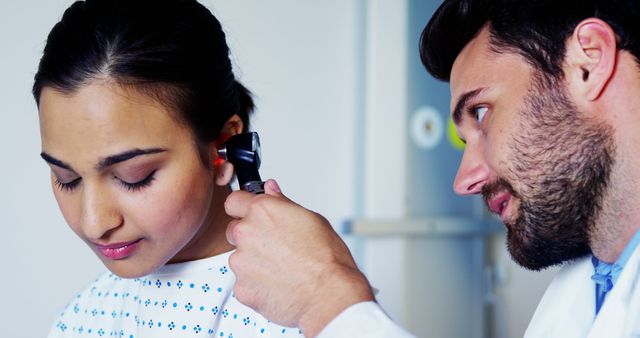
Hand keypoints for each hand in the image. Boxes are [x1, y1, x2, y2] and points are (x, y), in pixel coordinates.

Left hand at [225, 179, 374, 335]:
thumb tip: (271, 189)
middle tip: (274, 247)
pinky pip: (244, 282)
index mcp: (263, 211)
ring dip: (254, 262)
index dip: (243, 207)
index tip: (249, 214)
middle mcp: (246, 233)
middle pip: (234, 230)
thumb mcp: (311, 219)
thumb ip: (283, 203)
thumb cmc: (327, 259)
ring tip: (282, 269)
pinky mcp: (241, 287)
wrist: (328, 295)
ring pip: (239, 258)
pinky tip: (278, 284)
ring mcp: (240, 262)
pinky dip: (257, 284)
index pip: (234, 200)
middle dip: (249, 237)